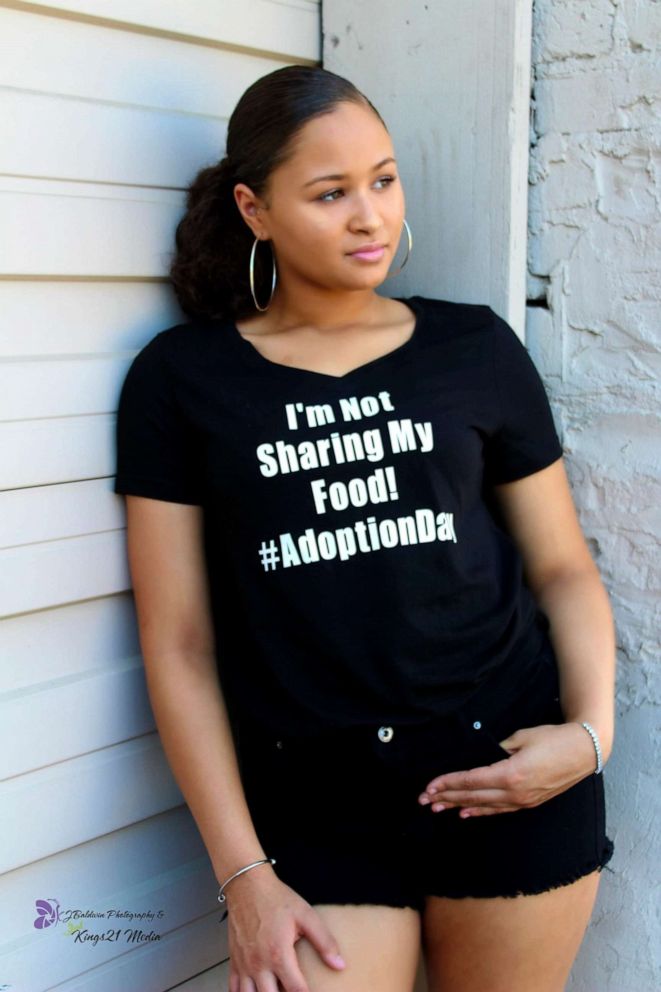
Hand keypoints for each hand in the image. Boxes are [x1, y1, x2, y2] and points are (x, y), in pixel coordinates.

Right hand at [226, 870, 346, 991]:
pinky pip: (234, 988)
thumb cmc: (276, 899)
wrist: (247, 885)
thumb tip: (339, 965)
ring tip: (276, 990)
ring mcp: (244, 964)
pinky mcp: (234, 960)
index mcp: (278, 955)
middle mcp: (258, 964)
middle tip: (294, 991)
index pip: (296, 991)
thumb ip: (324, 941)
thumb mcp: (306, 916)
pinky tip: (254, 991)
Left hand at [417, 721, 599, 817]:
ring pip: (483, 806)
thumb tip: (479, 757)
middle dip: (446, 797)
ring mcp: (523, 801)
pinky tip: (466, 814)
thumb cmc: (553, 738)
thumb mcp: (521, 737)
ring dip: (458, 806)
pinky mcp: (529, 803)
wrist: (585, 751)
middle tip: (424, 800)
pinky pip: (499, 810)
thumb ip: (497, 749)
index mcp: (510, 773)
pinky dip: (480, 811)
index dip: (447, 784)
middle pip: (472, 796)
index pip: (470, 781)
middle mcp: (515, 792)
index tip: (429, 786)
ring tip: (438, 808)